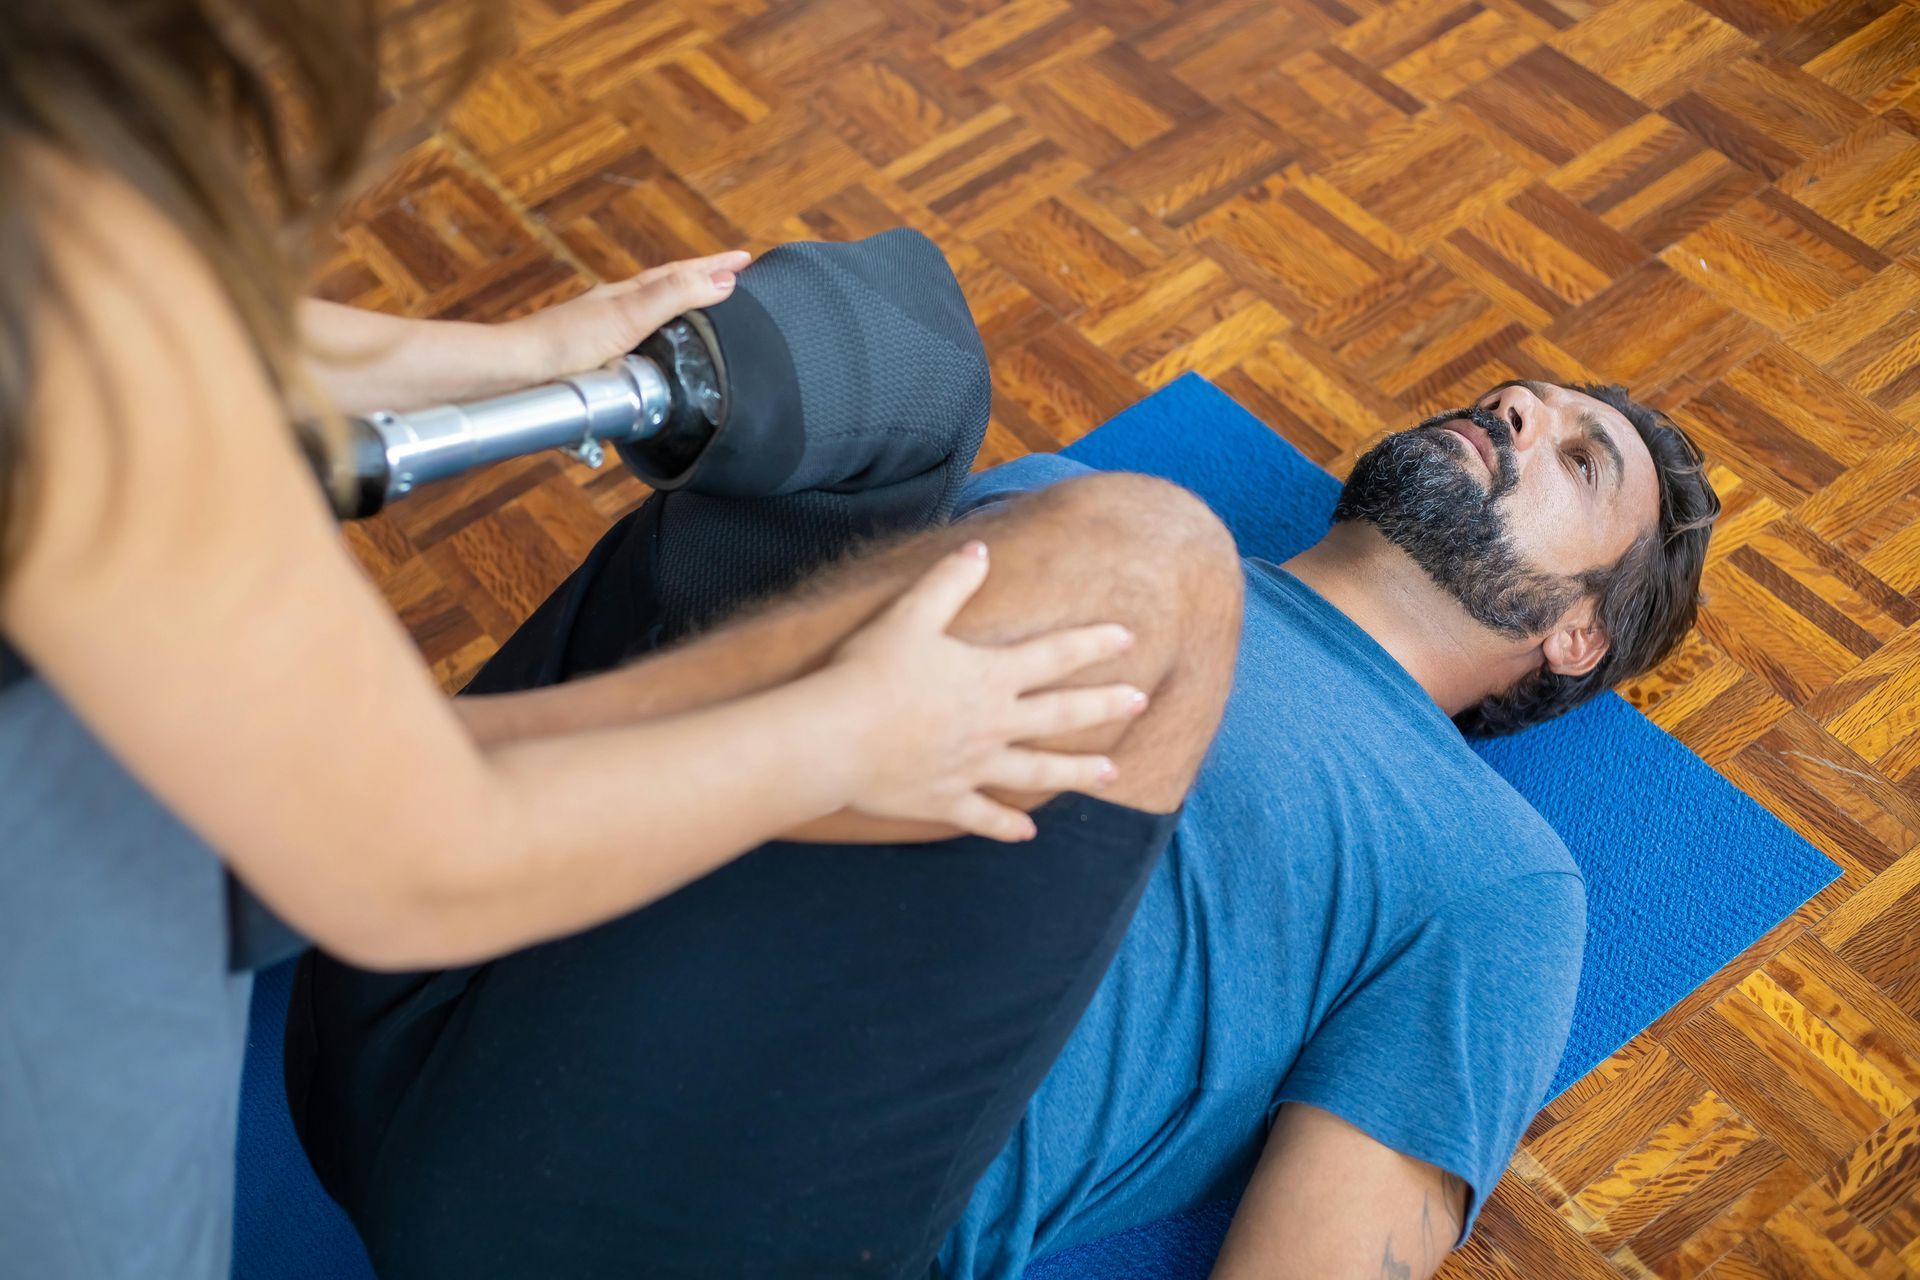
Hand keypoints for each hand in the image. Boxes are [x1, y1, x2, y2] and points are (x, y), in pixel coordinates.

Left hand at [502, 250, 752, 380]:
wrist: (516, 374)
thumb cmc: (564, 345)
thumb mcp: (630, 315)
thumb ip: (675, 296)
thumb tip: (723, 280)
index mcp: (627, 295)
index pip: (681, 274)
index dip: (715, 267)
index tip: (746, 260)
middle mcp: (616, 310)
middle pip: (668, 289)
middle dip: (703, 282)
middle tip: (734, 278)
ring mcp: (604, 335)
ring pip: (652, 317)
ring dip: (681, 310)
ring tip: (705, 313)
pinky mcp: (596, 362)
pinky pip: (638, 345)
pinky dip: (659, 343)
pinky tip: (659, 359)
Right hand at [828, 542, 1148, 841]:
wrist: (833, 738)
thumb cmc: (869, 671)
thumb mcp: (909, 615)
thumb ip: (949, 582)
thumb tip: (980, 551)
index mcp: (988, 676)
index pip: (1054, 654)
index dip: (1092, 643)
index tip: (1128, 636)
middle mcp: (991, 724)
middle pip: (1059, 714)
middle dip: (1104, 706)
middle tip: (1141, 701)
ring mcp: (972, 767)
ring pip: (1036, 771)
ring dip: (1076, 772)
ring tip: (1111, 775)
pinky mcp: (944, 800)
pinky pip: (984, 816)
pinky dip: (1006, 826)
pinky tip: (1027, 833)